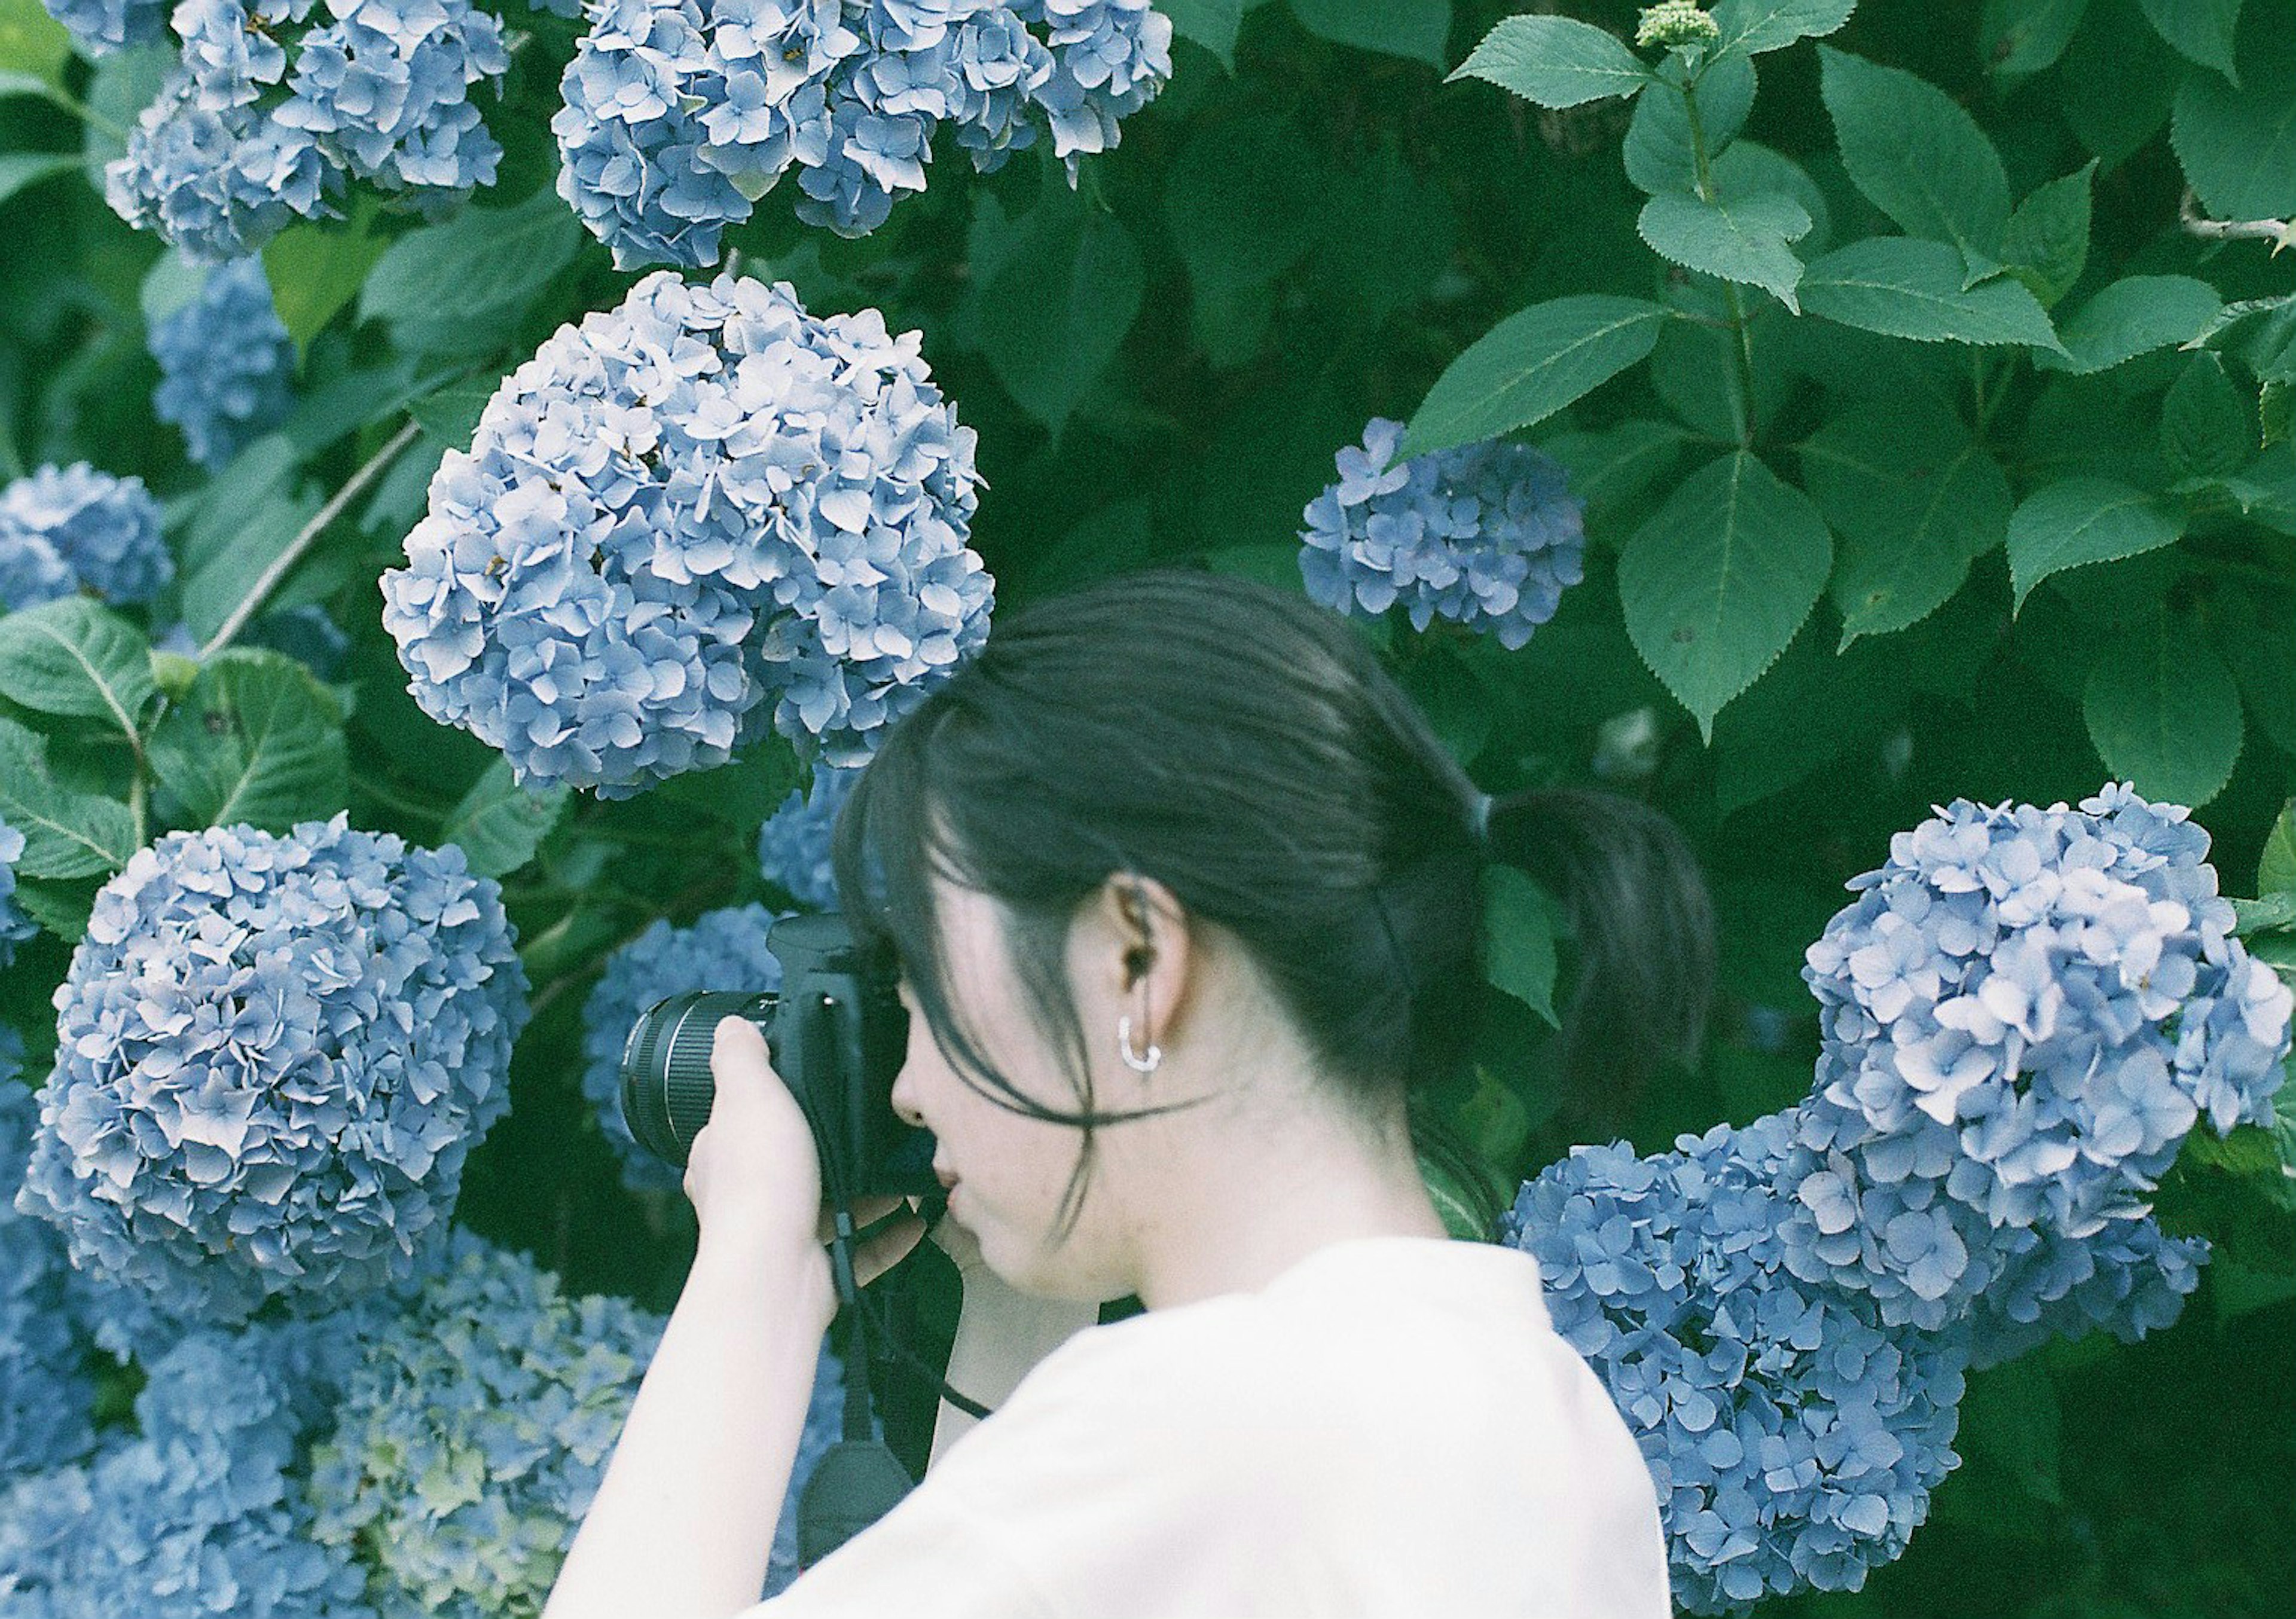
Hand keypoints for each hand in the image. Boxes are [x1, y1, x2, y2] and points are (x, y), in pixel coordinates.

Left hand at [687, 1015, 941, 1297]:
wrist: (775, 1272)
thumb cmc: (759, 1181)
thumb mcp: (747, 1094)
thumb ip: (740, 1057)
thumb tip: (733, 1028)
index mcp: (723, 1153)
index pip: (745, 1118)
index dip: (779, 1101)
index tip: (821, 1088)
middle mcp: (746, 1196)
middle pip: (796, 1160)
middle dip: (837, 1146)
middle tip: (879, 1127)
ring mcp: (781, 1234)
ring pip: (832, 1204)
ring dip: (872, 1190)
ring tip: (908, 1168)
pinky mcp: (816, 1269)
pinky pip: (863, 1249)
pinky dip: (892, 1235)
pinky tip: (917, 1218)